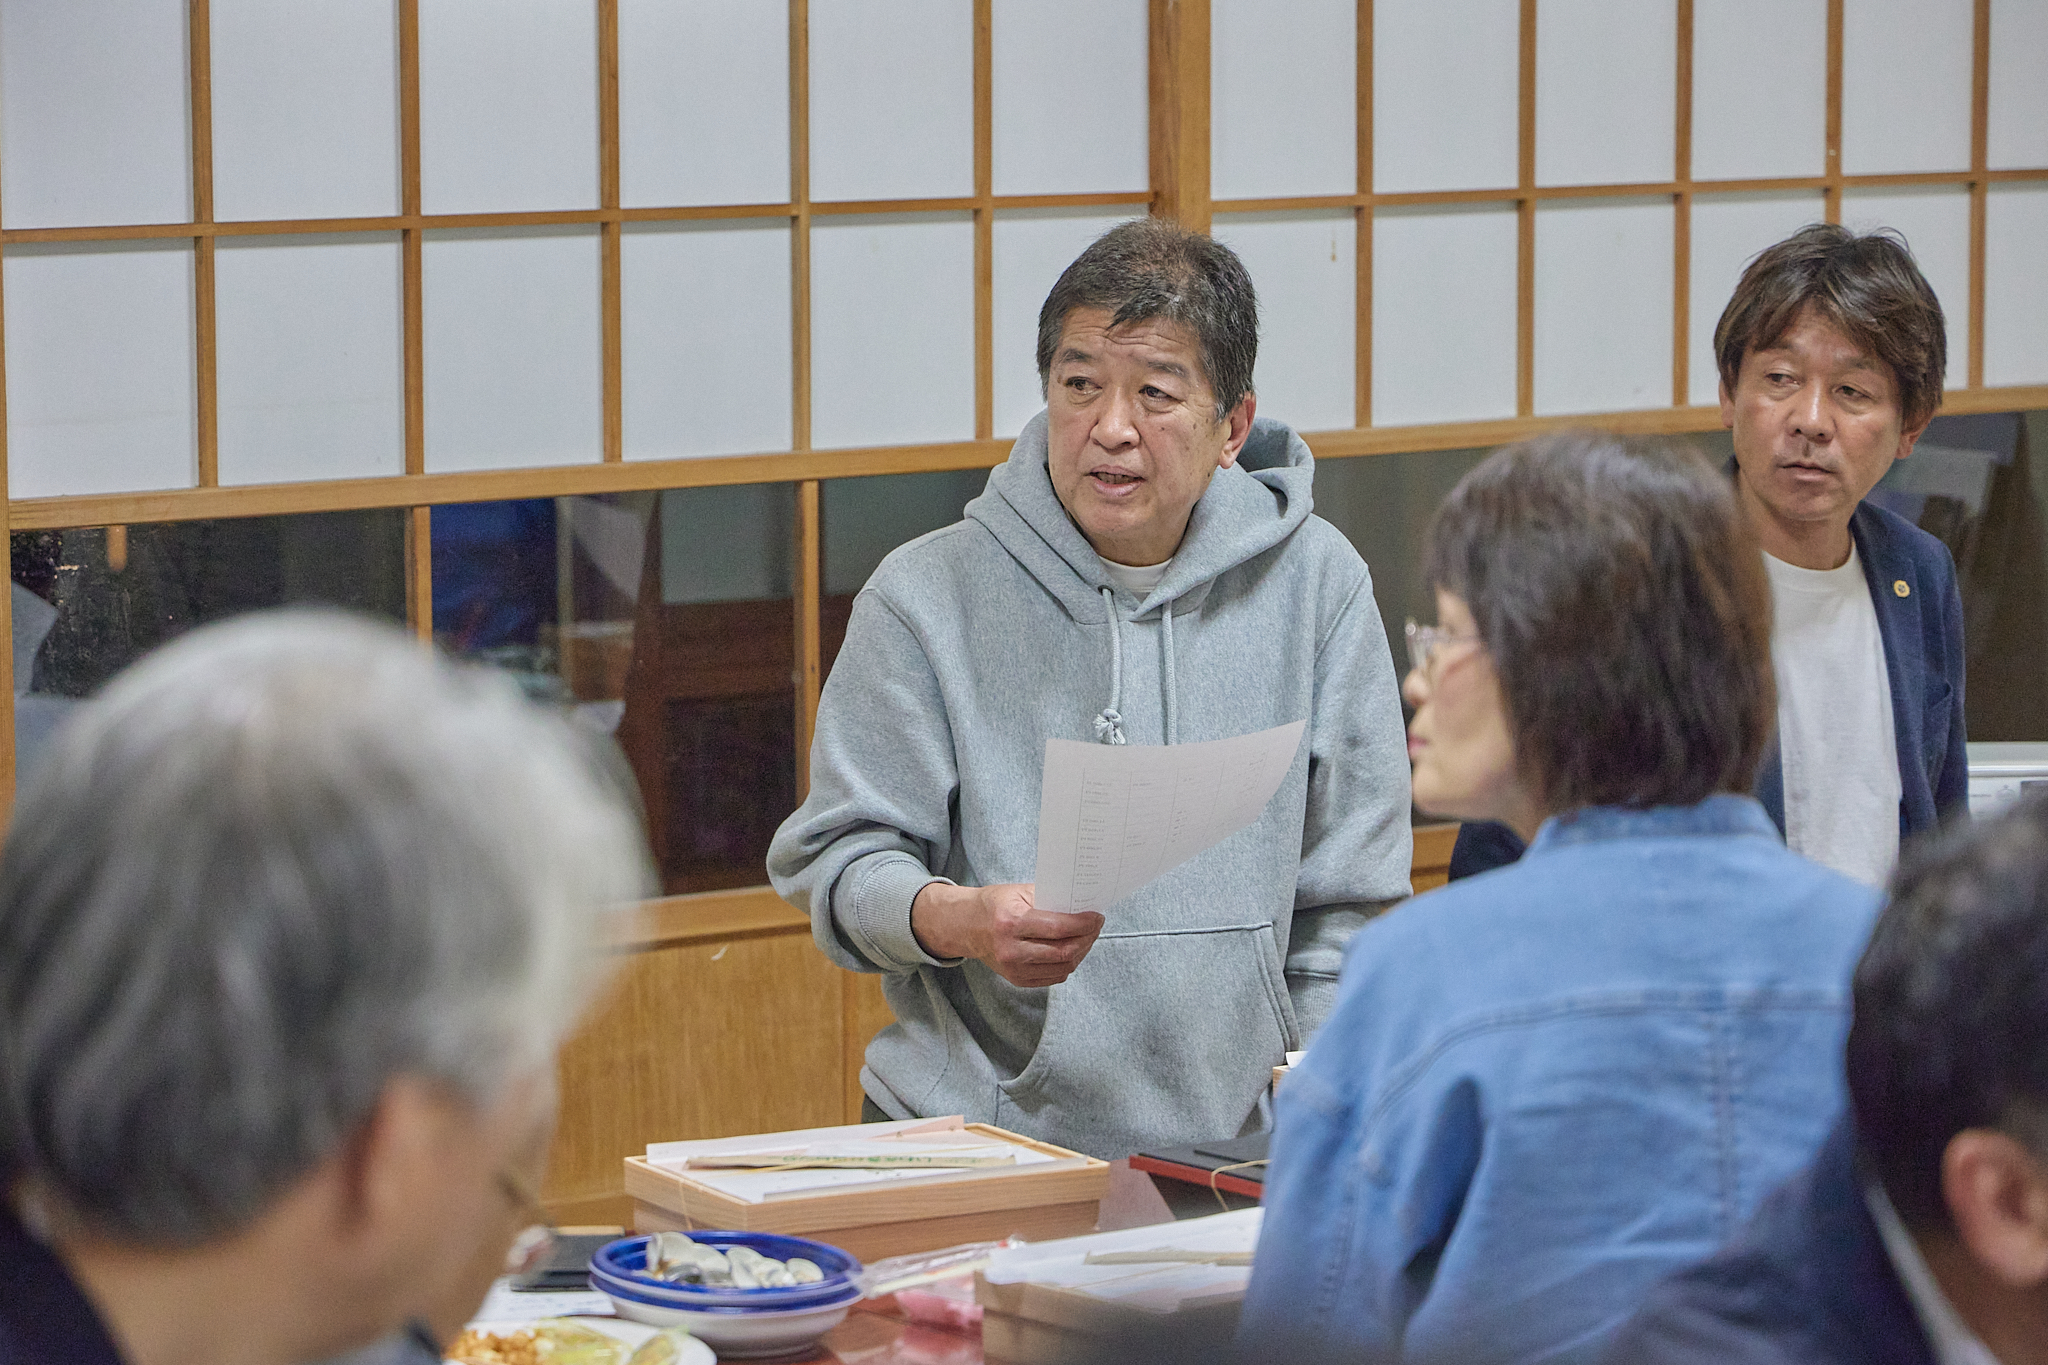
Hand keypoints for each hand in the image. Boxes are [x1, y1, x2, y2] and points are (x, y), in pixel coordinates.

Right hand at [910, 882, 1103, 987]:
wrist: (967, 926)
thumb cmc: (995, 905)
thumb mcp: (1019, 892)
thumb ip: (1049, 899)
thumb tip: (1082, 906)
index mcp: (1011, 923)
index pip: (1058, 928)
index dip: (1084, 924)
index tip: (1097, 917)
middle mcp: (1011, 950)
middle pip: (1064, 952)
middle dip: (1087, 938)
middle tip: (1095, 926)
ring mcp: (1013, 969)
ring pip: (1063, 967)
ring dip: (1081, 952)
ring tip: (1086, 937)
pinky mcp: (1017, 980)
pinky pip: (1054, 977)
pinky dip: (1068, 964)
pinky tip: (1072, 950)